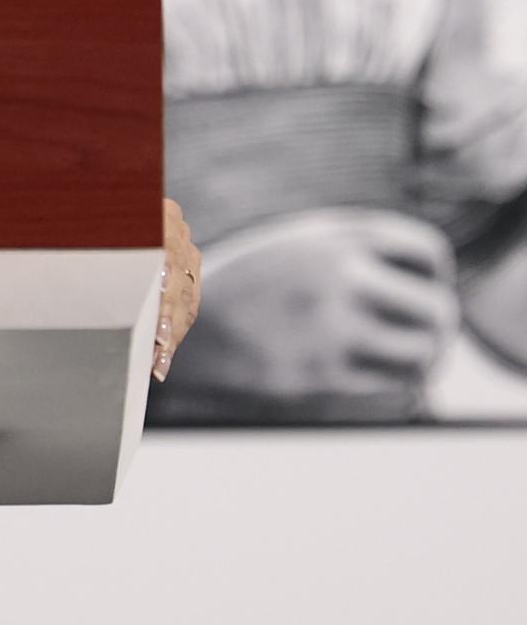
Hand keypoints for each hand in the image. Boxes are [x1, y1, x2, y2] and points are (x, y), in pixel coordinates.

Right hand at [157, 208, 459, 417]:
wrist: (185, 322)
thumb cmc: (251, 282)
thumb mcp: (300, 243)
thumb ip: (357, 247)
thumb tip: (426, 277)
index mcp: (335, 236)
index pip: (429, 253)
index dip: (434, 275)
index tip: (418, 288)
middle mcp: (339, 276)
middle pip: (438, 309)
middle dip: (440, 325)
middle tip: (429, 334)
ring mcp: (332, 329)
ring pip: (425, 354)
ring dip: (427, 360)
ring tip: (414, 359)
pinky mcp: (323, 377)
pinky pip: (395, 388)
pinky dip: (403, 386)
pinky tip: (386, 378)